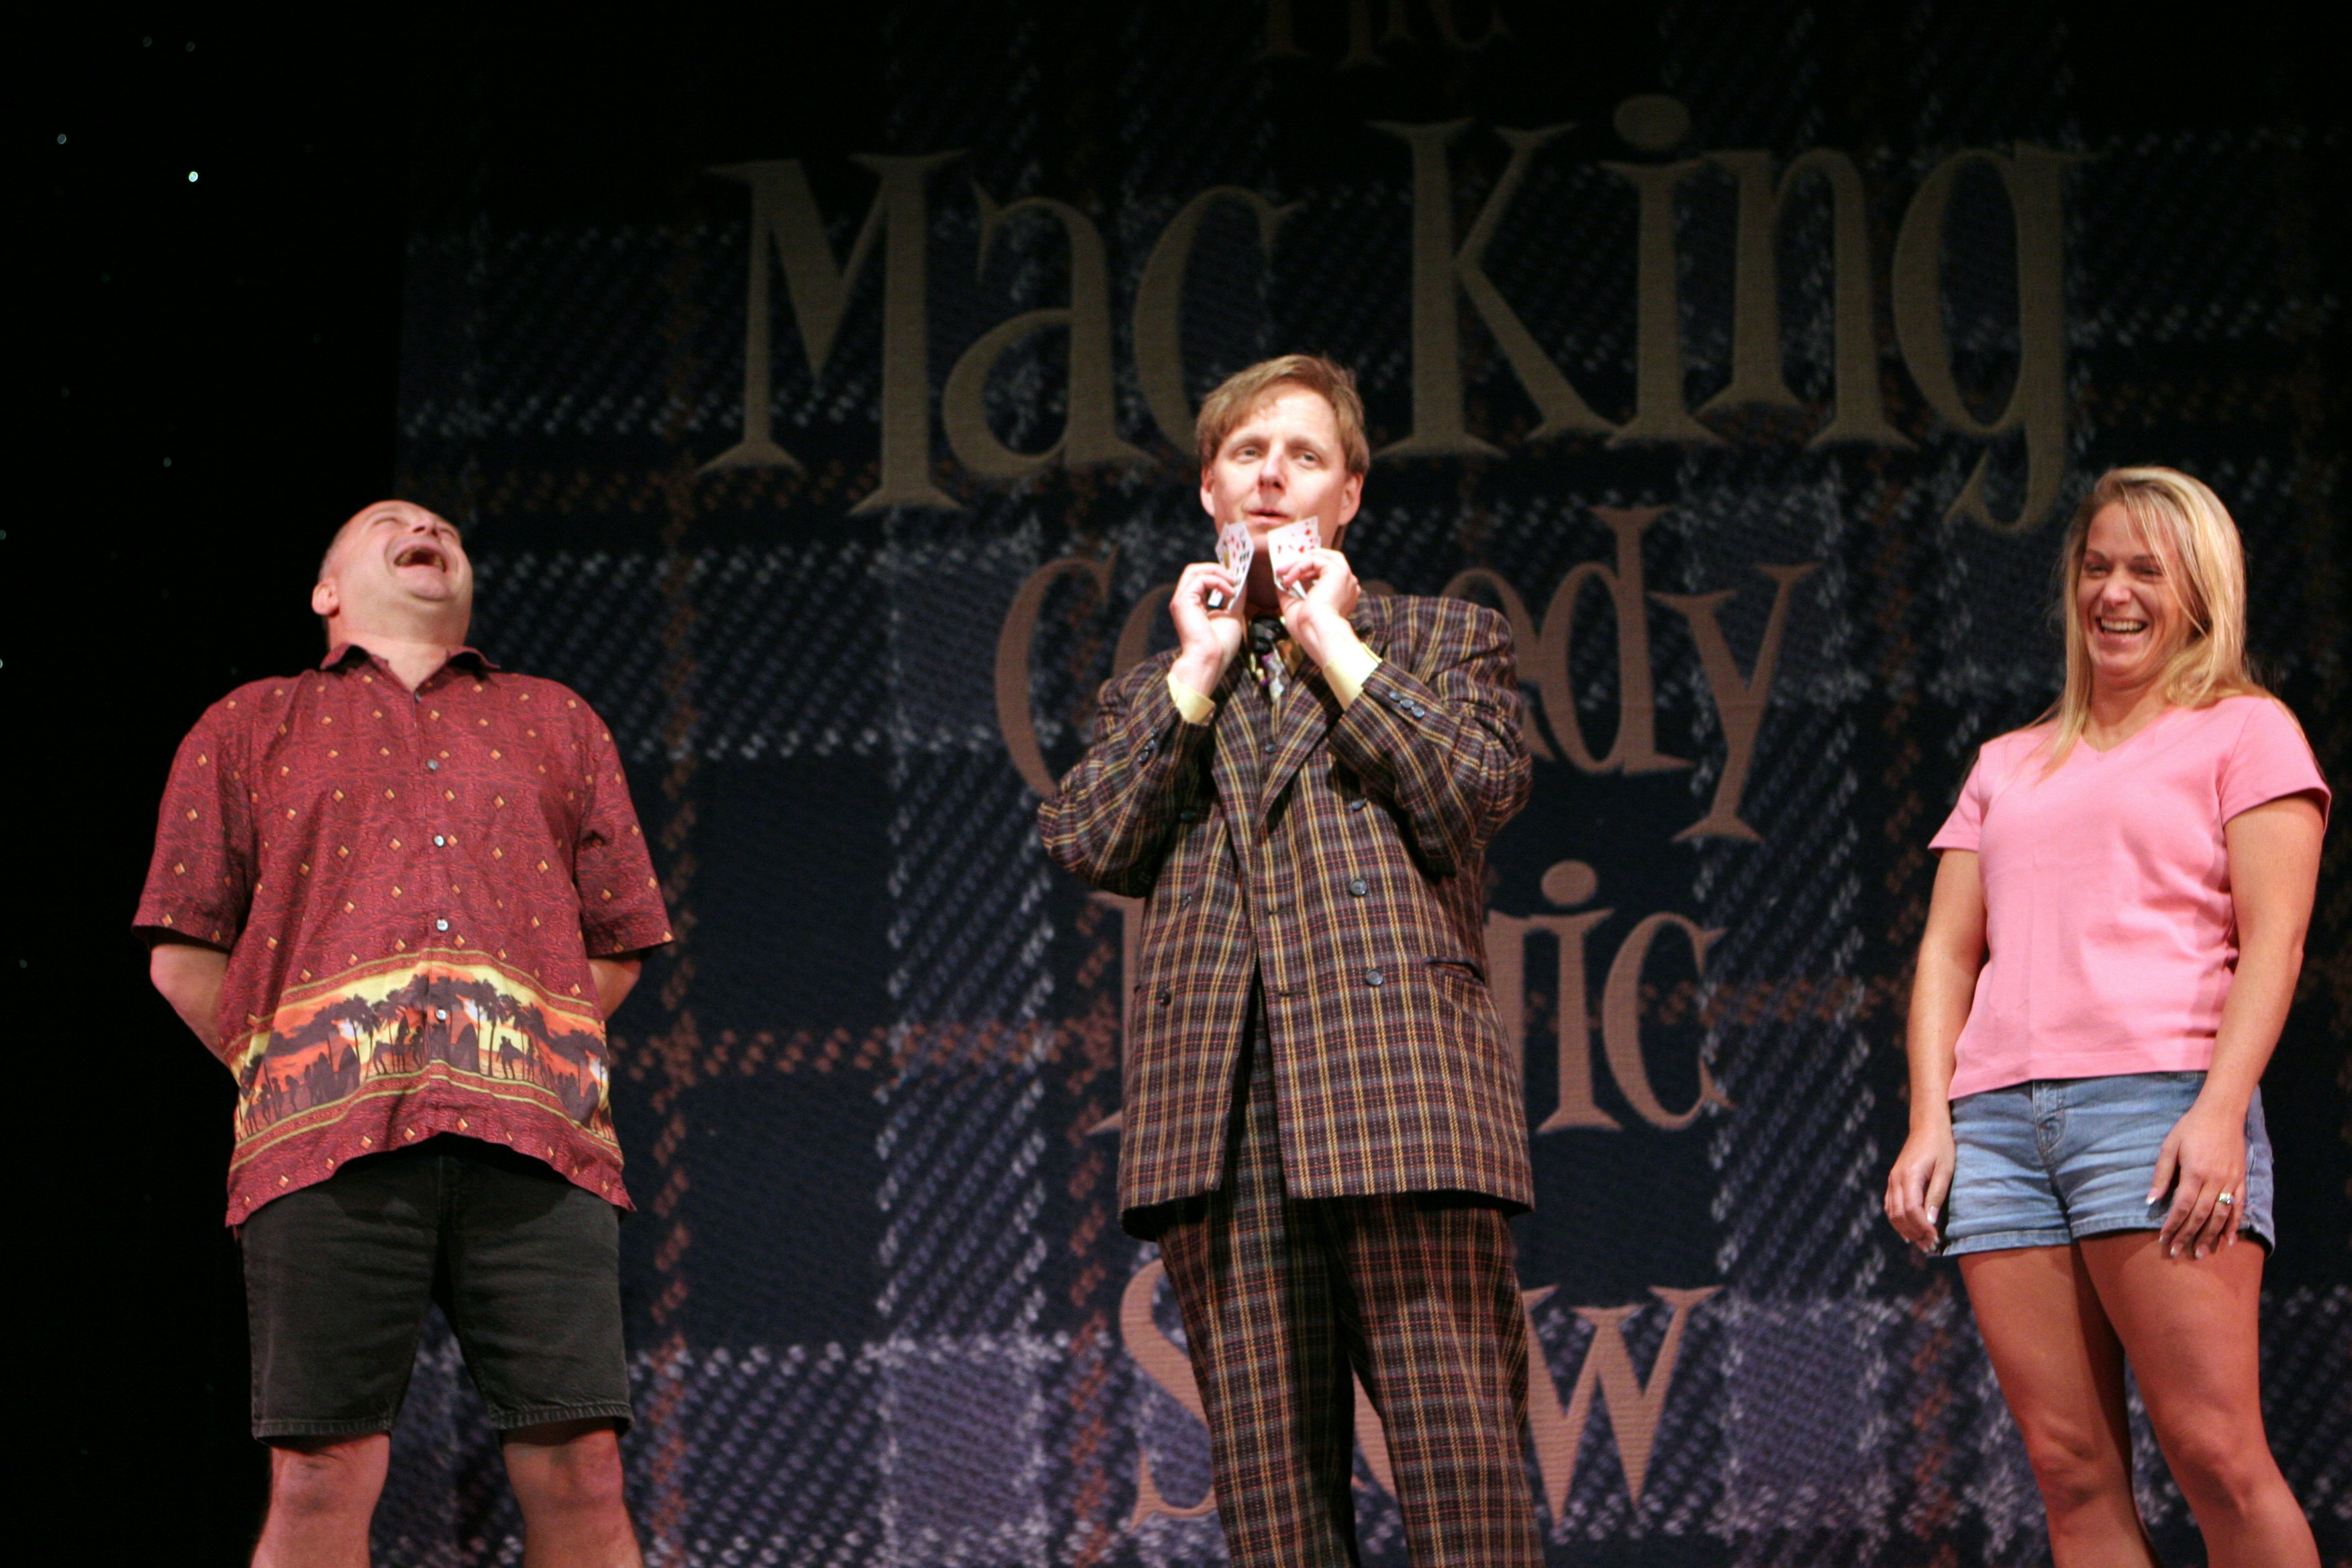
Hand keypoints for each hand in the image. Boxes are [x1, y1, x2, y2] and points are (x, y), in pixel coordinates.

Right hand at [1168, 559, 1243, 694]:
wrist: (1210, 660)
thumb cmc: (1220, 645)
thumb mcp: (1233, 615)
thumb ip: (1236, 598)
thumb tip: (1243, 582)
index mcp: (1194, 605)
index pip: (1202, 579)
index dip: (1219, 574)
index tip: (1238, 577)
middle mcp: (1184, 601)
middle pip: (1195, 570)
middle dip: (1217, 568)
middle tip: (1236, 575)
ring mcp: (1181, 600)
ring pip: (1194, 570)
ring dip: (1217, 572)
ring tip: (1234, 581)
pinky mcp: (1183, 601)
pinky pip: (1201, 579)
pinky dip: (1218, 581)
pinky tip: (1231, 592)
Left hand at [1276, 547, 1360, 668]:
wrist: (1317, 632)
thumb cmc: (1309, 628)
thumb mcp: (1294, 608)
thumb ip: (1289, 595)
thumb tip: (1279, 584)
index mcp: (1342, 596)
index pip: (1327, 574)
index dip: (1307, 571)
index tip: (1289, 575)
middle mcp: (1348, 585)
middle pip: (1329, 559)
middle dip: (1305, 560)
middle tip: (1285, 566)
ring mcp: (1345, 577)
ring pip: (1322, 557)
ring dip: (1299, 561)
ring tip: (1283, 571)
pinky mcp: (1338, 571)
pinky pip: (1314, 560)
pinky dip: (1298, 567)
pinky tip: (1289, 579)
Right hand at [1884, 1121, 1954, 1250]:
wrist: (1927, 1126)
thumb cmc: (1941, 1146)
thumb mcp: (1945, 1170)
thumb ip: (1936, 1195)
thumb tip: (1931, 1221)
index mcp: (1909, 1176)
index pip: (1912, 1210)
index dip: (1923, 1228)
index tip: (1935, 1239)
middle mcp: (1896, 1179)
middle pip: (1899, 1215)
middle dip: (1914, 1233)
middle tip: (1929, 1246)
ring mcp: (1892, 1180)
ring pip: (1892, 1213)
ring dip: (1905, 1230)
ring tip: (1921, 1242)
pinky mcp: (1893, 1180)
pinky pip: (1890, 1205)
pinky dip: (1898, 1221)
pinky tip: (1909, 1230)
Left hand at [2150, 1097, 2247, 1259]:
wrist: (2222, 1113)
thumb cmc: (2191, 1127)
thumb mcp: (2170, 1146)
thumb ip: (2162, 1174)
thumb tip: (2150, 1200)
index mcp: (2195, 1173)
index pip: (2182, 1206)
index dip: (2173, 1225)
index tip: (2164, 1240)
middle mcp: (2215, 1180)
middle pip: (2201, 1215)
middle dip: (2188, 1235)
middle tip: (2178, 1253)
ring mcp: (2231, 1181)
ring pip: (2221, 1216)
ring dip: (2210, 1237)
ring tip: (2200, 1253)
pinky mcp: (2241, 1180)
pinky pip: (2239, 1207)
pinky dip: (2234, 1225)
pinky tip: (2229, 1240)